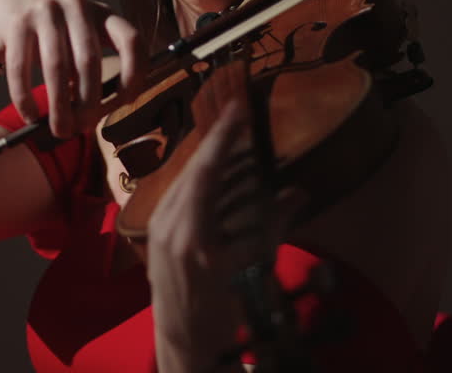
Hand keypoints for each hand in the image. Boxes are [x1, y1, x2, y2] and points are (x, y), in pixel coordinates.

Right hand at [0, 0, 144, 138]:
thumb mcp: (79, 41)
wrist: (4, 7)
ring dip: (60, 106)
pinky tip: (30, 116)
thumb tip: (97, 115)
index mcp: (102, 13)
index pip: (131, 40)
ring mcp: (45, 10)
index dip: (134, 74)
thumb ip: (92, 69)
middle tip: (83, 128)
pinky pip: (21, 67)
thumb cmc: (51, 36)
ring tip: (60, 129)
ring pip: (57, 67)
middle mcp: (77, 6)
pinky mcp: (17, 22)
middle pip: (90, 61)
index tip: (125, 102)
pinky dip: (26, 98)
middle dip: (89, 103)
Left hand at [145, 98, 303, 370]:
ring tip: (230, 136)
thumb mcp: (251, 271)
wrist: (183, 342)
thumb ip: (272, 226)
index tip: (238, 108)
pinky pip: (177, 193)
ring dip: (208, 157)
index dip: (224, 137)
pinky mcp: (155, 232)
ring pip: (183, 178)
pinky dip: (197, 177)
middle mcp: (169, 225)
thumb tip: (297, 192)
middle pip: (193, 169)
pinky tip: (213, 170)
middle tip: (237, 113)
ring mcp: (157, 227)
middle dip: (216, 140)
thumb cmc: (220, 312)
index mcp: (193, 234)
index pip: (208, 172)